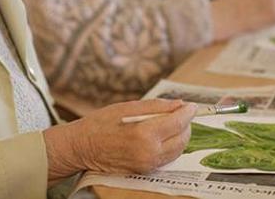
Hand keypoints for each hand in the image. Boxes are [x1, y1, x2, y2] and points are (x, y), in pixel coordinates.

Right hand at [44, 99, 195, 180]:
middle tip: (181, 112)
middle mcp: (149, 153)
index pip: (178, 122)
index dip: (188, 112)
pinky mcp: (145, 170)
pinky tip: (163, 135)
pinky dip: (171, 145)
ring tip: (172, 122)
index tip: (192, 105)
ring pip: (178, 149)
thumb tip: (179, 104)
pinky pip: (167, 157)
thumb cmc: (100, 124)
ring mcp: (147, 164)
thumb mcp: (128, 107)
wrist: (82, 148)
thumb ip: (157, 106)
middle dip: (186, 123)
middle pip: (182, 138)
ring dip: (180, 135)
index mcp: (144, 135)